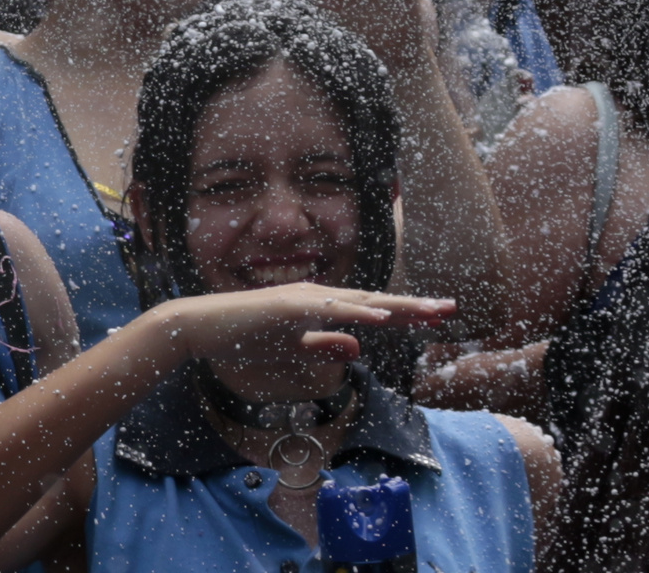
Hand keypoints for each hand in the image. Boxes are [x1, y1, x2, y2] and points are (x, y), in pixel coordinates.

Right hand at [154, 282, 454, 366]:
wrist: (196, 329)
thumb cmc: (238, 339)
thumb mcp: (290, 351)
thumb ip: (322, 347)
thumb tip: (357, 348)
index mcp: (318, 307)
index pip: (370, 309)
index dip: (405, 313)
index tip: (437, 318)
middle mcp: (316, 297)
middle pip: (375, 301)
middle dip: (414, 306)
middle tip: (452, 310)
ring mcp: (302, 299)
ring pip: (360, 302)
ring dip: (397, 307)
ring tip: (430, 313)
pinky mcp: (287, 307)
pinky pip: (329, 311)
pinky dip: (358, 313)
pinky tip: (382, 316)